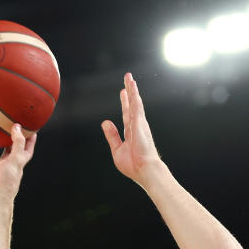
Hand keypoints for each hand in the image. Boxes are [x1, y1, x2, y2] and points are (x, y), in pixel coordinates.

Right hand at [0, 123, 37, 201]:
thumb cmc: (7, 181)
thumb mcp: (17, 159)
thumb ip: (18, 142)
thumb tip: (17, 127)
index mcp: (15, 163)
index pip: (24, 150)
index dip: (28, 140)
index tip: (31, 129)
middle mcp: (2, 164)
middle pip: (4, 150)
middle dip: (5, 139)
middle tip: (4, 125)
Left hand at [101, 72, 162, 186]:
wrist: (144, 170)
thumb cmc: (133, 164)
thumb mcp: (117, 149)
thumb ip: (112, 135)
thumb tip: (105, 123)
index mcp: (131, 132)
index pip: (126, 113)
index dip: (124, 103)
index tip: (123, 92)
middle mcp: (136, 125)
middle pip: (131, 104)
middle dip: (129, 91)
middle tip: (128, 79)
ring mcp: (139, 124)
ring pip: (135, 102)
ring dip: (132, 89)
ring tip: (129, 78)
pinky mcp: (140, 123)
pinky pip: (136, 106)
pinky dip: (134, 96)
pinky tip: (132, 87)